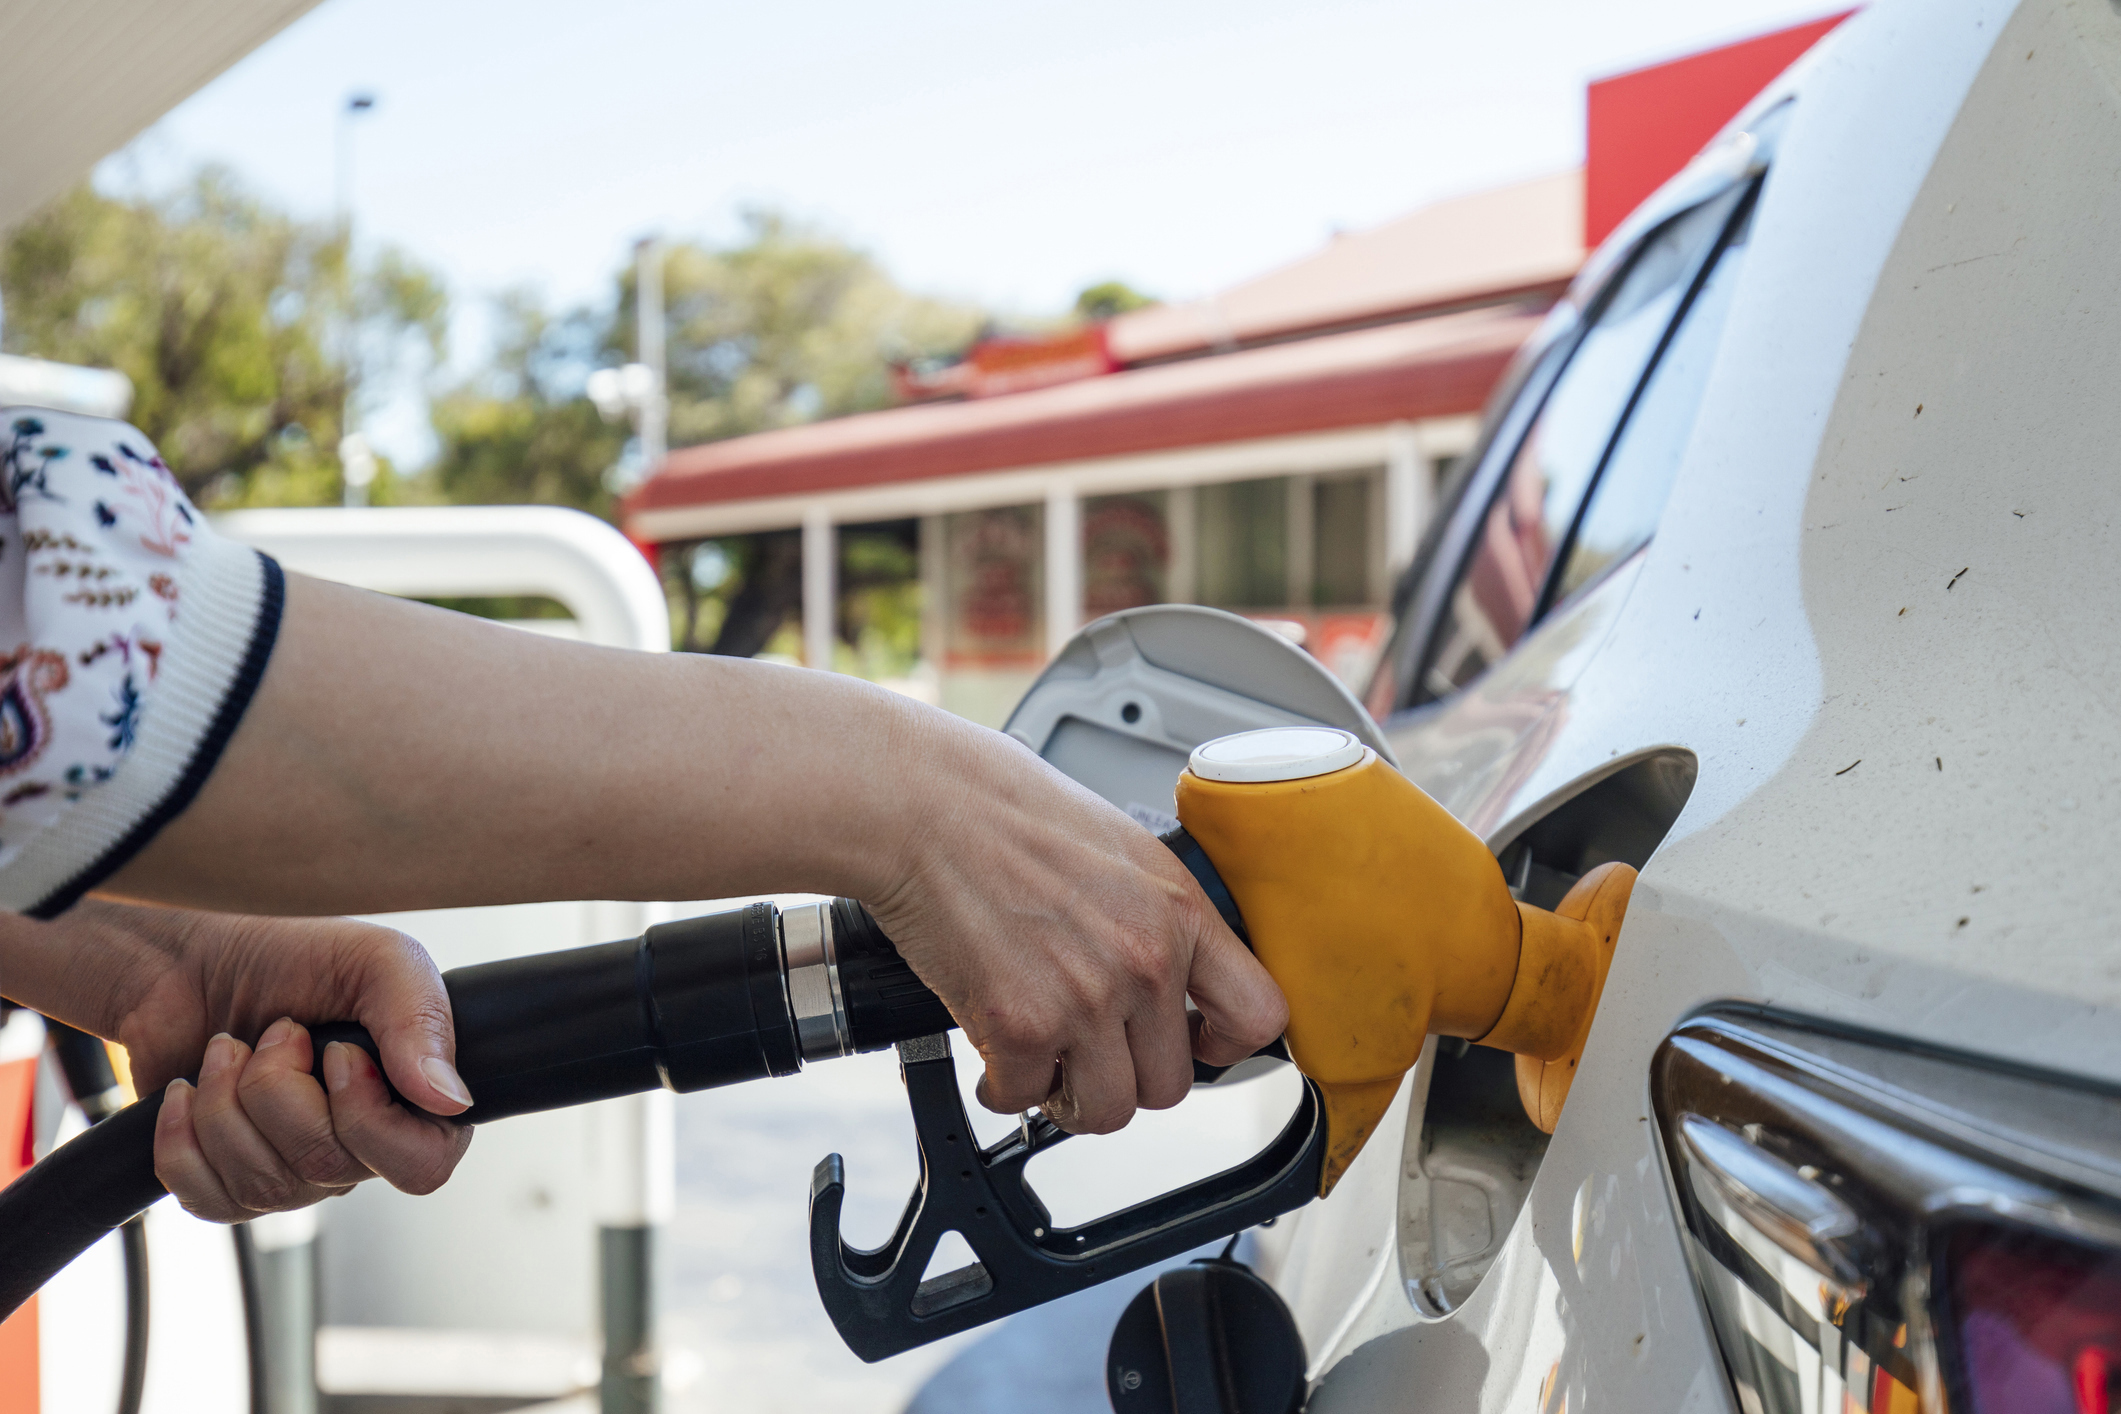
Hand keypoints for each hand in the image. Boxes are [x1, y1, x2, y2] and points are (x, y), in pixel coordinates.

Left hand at [0, 902, 471, 1220]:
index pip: (421, 1166)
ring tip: (230, 1051)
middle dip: (278, 1088)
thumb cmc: (290, 960)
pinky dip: (182, 1139)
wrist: (189, 967)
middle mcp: (359, 1150)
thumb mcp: (374, 961)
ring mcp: (292, 1176)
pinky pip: (209, 1201)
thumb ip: (420, 1019)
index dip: (369, 1117)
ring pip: (263, 1186)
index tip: (337, 1053)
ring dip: (225, 1101)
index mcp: (413, 1102)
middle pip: (327, 1167)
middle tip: (276, 1033)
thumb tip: (449, 1099)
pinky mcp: (226, 1187)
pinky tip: (189, 1095)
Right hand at [859, 714, 1287, 1134]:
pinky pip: (1025, 1099)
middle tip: (1088, 1051)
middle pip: (1172, 1084)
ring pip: (1108, 1109)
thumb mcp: (1122, 849)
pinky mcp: (1020, 1026)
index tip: (1198, 1043)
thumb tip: (1171, 973)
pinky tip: (995, 1055)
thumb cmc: (1005, 810)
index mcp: (1180, 910)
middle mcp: (1146, 960)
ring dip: (1070, 1096)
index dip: (1227, 1045)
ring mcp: (1087, 998)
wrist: (923, 804)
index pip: (1259, 1014)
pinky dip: (1005, 1087)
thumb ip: (1156, 916)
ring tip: (1044, 1062)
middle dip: (1126, 1076)